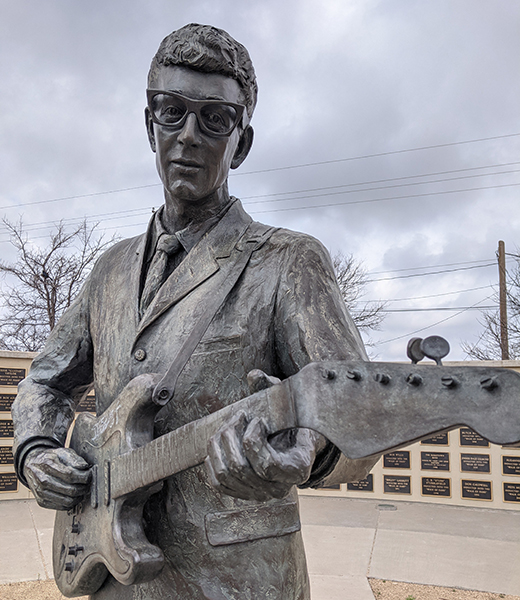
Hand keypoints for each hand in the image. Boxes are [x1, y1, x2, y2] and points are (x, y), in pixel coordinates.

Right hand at [24, 447, 90, 510]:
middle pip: (70, 489)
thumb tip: (85, 467)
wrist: (32, 465)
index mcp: (48, 465)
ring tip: (82, 489)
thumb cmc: (49, 458)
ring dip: (79, 496)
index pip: (70, 475)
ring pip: (67, 501)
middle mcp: (42, 480)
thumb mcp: (62, 452)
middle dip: (84, 487)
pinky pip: (62, 507)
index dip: (84, 476)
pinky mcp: (41, 502)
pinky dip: (71, 503)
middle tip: (88, 483)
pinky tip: (74, 495)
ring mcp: (41, 492)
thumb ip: (74, 459)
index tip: (89, 475)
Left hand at [205, 369, 326, 501]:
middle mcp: (278, 488)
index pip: (267, 466)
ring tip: (227, 425)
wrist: (289, 443)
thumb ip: (271, 387)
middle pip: (241, 468)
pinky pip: (217, 482)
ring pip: (225, 474)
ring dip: (220, 444)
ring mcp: (259, 494)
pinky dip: (212, 459)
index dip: (255, 440)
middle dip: (232, 436)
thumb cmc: (289, 422)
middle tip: (238, 416)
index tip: (257, 420)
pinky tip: (219, 442)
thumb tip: (254, 376)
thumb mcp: (286, 404)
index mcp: (297, 469)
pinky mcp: (241, 494)